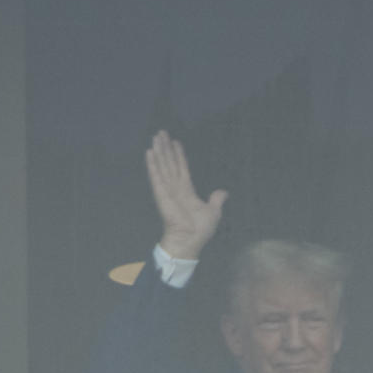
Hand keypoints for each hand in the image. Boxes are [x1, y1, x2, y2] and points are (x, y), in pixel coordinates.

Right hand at [145, 131, 226, 261]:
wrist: (189, 240)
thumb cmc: (200, 229)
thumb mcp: (213, 212)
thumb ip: (216, 200)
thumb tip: (223, 192)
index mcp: (187, 191)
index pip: (182, 168)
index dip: (179, 155)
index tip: (175, 142)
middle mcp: (175, 188)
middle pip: (170, 163)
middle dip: (166, 148)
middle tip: (161, 132)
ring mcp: (167, 189)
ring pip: (163, 165)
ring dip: (159, 151)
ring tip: (156, 136)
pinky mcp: (161, 193)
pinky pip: (156, 176)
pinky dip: (152, 164)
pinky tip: (149, 152)